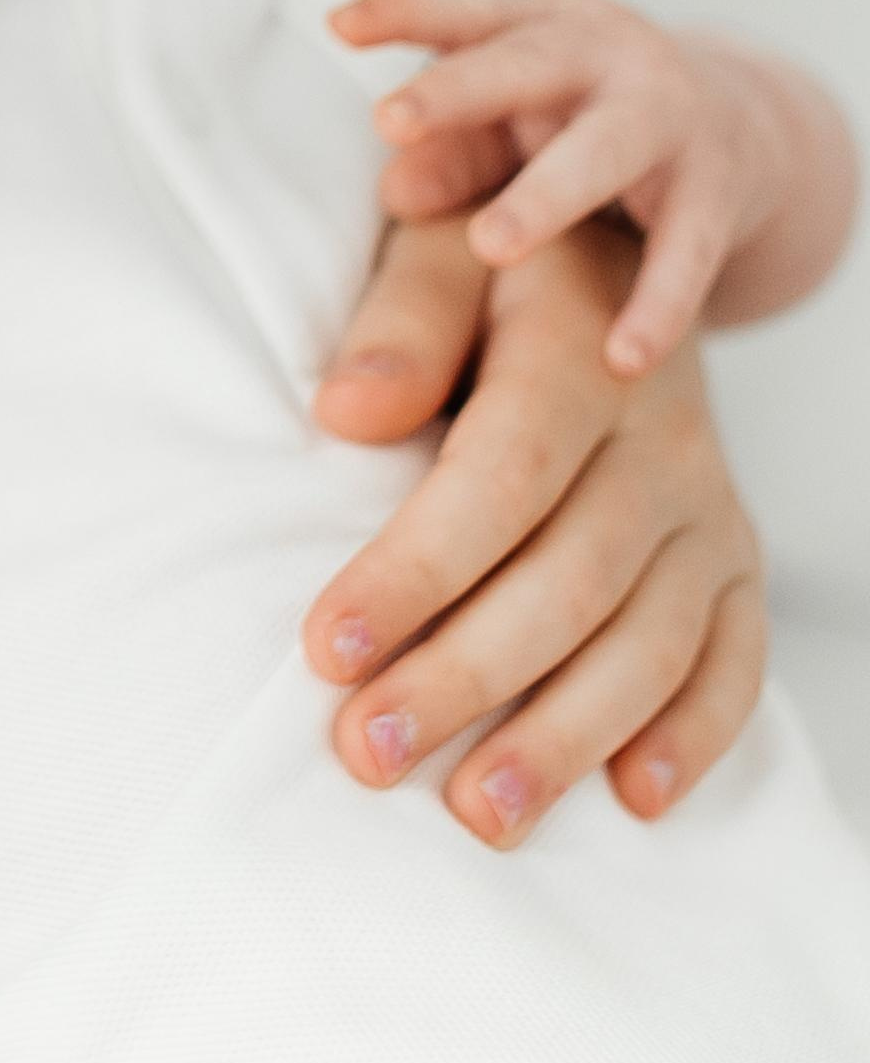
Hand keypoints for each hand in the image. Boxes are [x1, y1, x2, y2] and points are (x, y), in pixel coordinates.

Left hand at [305, 216, 766, 847]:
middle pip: (569, 581)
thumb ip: (401, 323)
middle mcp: (662, 437)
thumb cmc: (491, 270)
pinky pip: (735, 659)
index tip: (326, 648)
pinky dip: (694, 735)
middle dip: (465, 679)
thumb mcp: (436, 250)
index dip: (416, 571)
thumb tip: (349, 414)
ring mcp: (709, 505)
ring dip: (566, 736)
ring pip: (650, 641)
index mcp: (581, 353)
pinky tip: (632, 799)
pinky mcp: (736, 559)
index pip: (501, 480)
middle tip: (366, 752)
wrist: (618, 256)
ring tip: (478, 811)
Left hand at [338, 0, 802, 374]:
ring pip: (604, 148)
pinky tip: (621, 359)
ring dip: (546, 195)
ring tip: (489, 246)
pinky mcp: (718, 188)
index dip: (403, 11)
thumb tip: (390, 192)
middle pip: (524, 65)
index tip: (338, 24)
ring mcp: (668, 115)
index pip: (464, 10)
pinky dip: (657, 304)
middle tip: (388, 120)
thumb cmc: (583, 118)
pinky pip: (688, 248)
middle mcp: (604, 54)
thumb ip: (454, 148)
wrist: (742, 124)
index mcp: (541, 24)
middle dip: (456, 90)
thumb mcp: (518, 118)